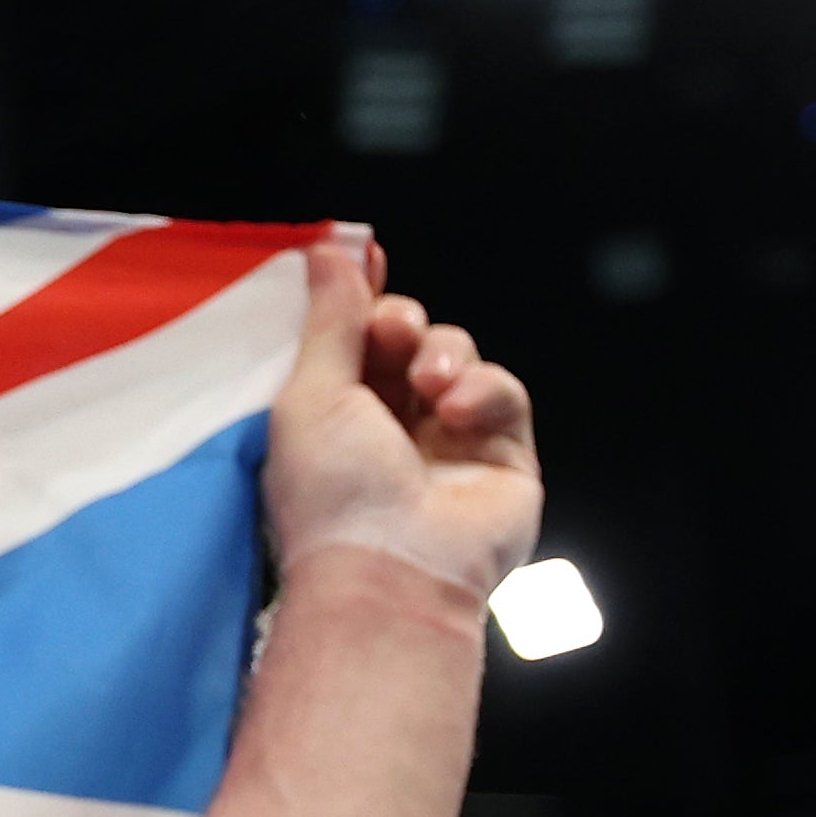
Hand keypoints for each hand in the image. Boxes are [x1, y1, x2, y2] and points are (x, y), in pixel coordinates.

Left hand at [258, 231, 540, 600]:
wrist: (392, 568)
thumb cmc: (331, 491)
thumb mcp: (310, 393)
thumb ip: (329, 319)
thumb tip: (328, 248)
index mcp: (332, 411)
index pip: (352, 337)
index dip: (361, 295)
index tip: (363, 253)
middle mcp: (389, 424)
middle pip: (406, 337)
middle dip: (400, 323)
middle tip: (391, 334)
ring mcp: (447, 439)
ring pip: (457, 355)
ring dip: (444, 354)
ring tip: (429, 384)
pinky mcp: (502, 453)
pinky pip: (505, 392)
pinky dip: (485, 390)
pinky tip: (458, 412)